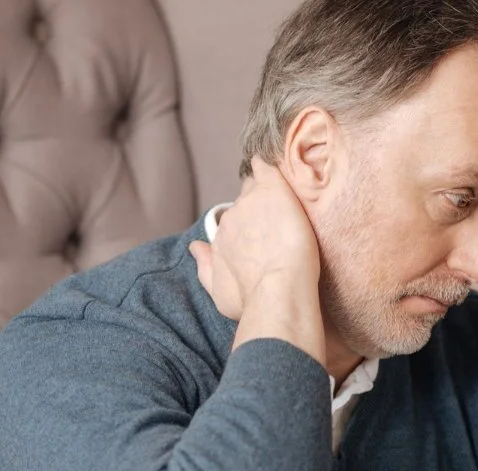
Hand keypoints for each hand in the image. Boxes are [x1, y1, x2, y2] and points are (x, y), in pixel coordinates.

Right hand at [189, 157, 324, 364]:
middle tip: (276, 217)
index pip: (233, 222)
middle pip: (244, 203)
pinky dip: (268, 165)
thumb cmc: (251, 301)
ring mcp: (251, 202)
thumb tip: (195, 248)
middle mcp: (231, 219)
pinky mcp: (273, 191)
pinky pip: (266, 167)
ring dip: (266, 189)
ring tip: (283, 194)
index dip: (246, 225)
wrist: (278, 290)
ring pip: (256, 186)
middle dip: (257, 207)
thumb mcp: (219, 293)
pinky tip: (275, 162)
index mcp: (221, 240)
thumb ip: (206, 269)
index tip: (260, 231)